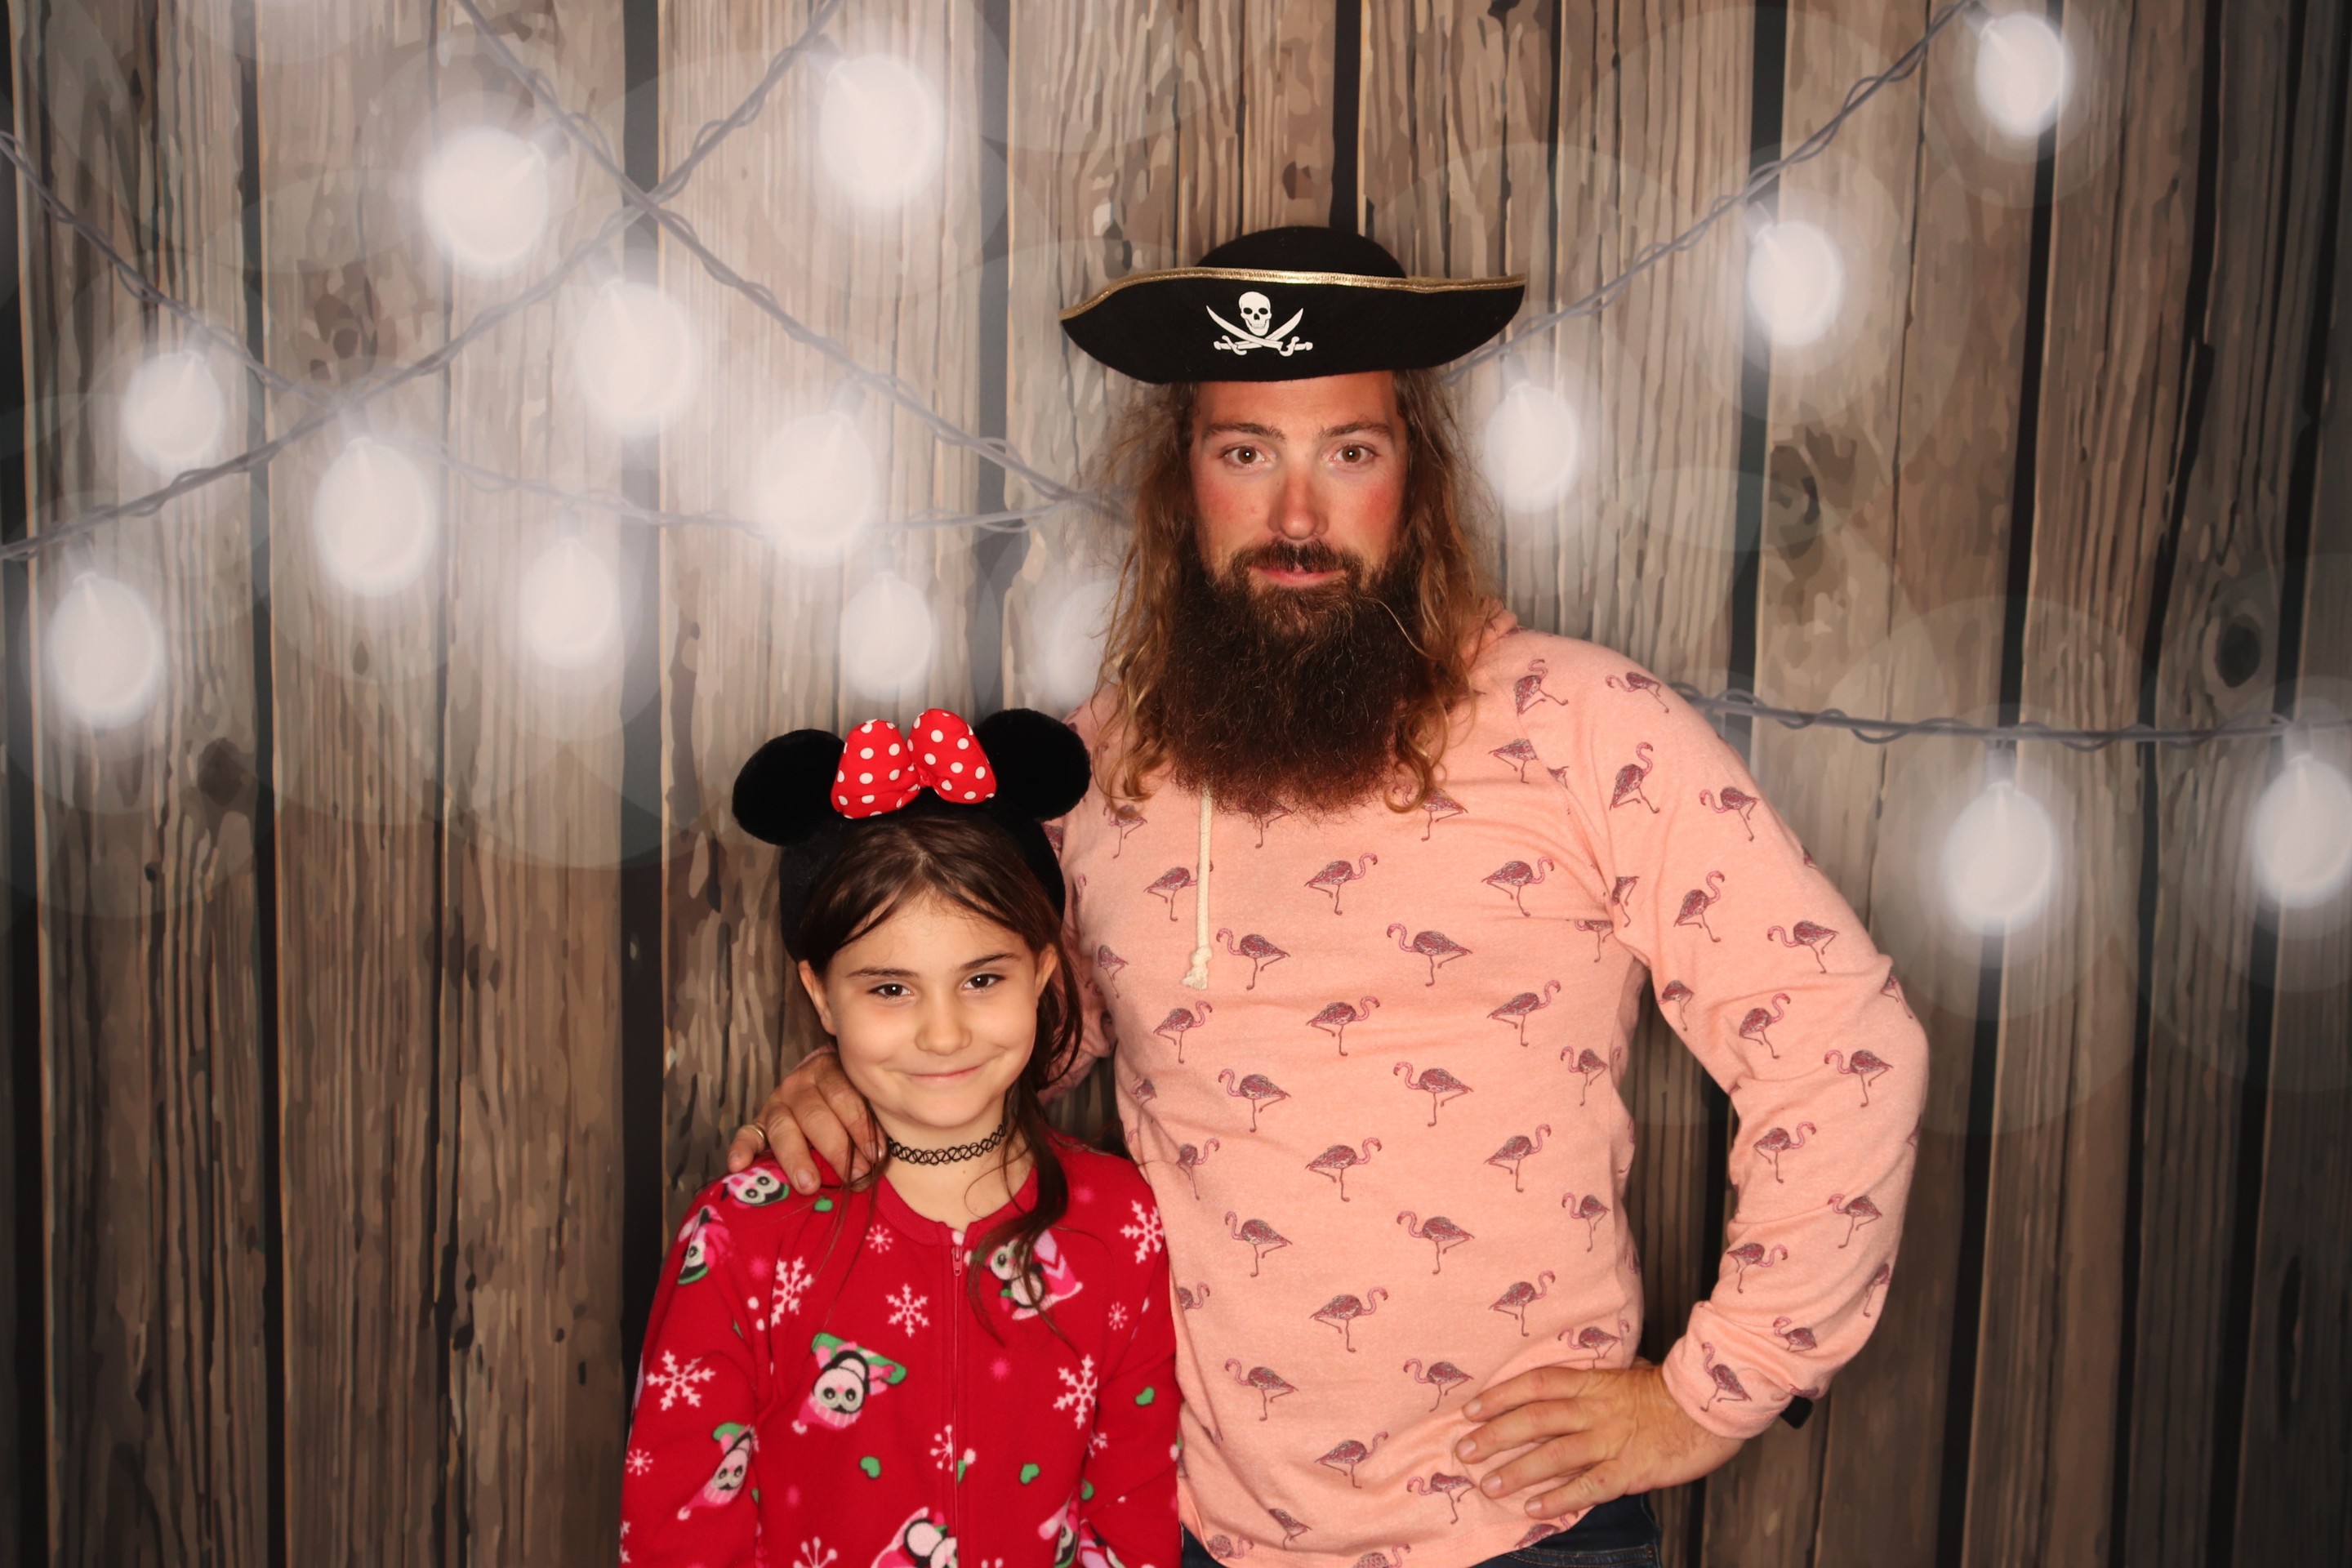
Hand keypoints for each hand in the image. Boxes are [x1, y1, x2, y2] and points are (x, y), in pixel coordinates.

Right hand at [724, 1049, 882, 1192]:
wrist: (822, 1080)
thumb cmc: (852, 1099)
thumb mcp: (863, 1095)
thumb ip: (870, 1114)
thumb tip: (887, 1153)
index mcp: (828, 1071)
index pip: (844, 1097)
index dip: (861, 1127)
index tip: (877, 1155)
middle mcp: (799, 1084)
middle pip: (815, 1115)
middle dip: (836, 1149)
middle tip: (853, 1176)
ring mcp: (776, 1103)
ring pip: (784, 1128)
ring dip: (797, 1158)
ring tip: (809, 1184)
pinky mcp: (759, 1123)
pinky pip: (747, 1134)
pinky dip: (741, 1149)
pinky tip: (738, 1166)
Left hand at [1453, 1360, 1742, 1519]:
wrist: (1711, 1406)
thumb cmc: (1670, 1391)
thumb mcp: (1628, 1374)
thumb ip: (1595, 1382)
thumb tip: (1566, 1383)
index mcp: (1593, 1382)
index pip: (1536, 1383)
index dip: (1499, 1395)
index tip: (1470, 1409)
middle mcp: (1595, 1409)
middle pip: (1534, 1419)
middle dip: (1495, 1435)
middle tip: (1464, 1449)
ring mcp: (1611, 1441)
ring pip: (1554, 1454)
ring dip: (1517, 1470)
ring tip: (1488, 1483)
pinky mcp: (1630, 1470)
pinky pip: (1588, 1487)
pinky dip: (1559, 1498)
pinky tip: (1535, 1508)